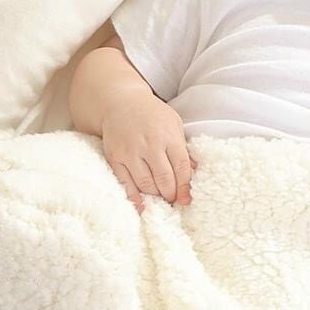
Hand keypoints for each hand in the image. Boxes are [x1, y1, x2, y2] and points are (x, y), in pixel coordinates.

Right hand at [101, 89, 196, 213]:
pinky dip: (134, 198)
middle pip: (164, 179)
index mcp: (169, 137)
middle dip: (171, 194)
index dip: (185, 187)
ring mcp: (132, 152)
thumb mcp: (174, 124)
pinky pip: (125, 182)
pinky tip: (142, 206)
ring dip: (155, 195)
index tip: (186, 200)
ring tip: (160, 198)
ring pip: (146, 183)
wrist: (121, 102)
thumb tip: (194, 171)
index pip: (181, 167)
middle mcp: (151, 145)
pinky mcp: (116, 157)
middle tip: (173, 200)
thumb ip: (182, 148)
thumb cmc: (152, 114)